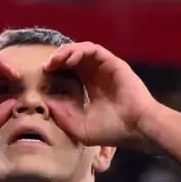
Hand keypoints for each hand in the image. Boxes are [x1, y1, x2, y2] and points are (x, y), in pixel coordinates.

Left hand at [42, 42, 158, 146]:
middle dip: (58, 59)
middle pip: (73, 59)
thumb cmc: (112, 131)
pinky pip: (94, 50)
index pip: (69, 73)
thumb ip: (63, 117)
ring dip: (66, 52)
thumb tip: (46, 103)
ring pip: (82, 51)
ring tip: (55, 61)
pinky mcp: (113, 63)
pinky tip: (70, 60)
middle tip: (46, 66)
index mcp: (89, 89)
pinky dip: (80, 51)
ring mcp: (105, 68)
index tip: (43, 77)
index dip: (56, 72)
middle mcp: (96, 76)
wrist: (137, 128)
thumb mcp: (80, 129)